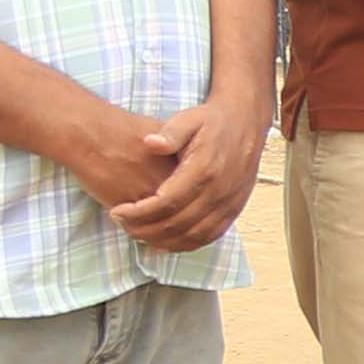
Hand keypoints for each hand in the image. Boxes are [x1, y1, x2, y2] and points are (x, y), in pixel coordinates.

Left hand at [107, 85, 268, 250]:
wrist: (246, 123)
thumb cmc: (212, 121)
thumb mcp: (189, 118)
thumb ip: (170, 132)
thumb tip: (150, 143)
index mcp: (205, 169)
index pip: (166, 203)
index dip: (138, 213)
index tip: (117, 211)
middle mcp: (219, 191)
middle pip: (177, 224)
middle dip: (144, 229)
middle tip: (121, 224)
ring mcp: (229, 204)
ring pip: (193, 236)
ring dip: (162, 240)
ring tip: (137, 233)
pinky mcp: (234, 210)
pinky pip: (209, 237)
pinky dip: (184, 245)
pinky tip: (165, 242)